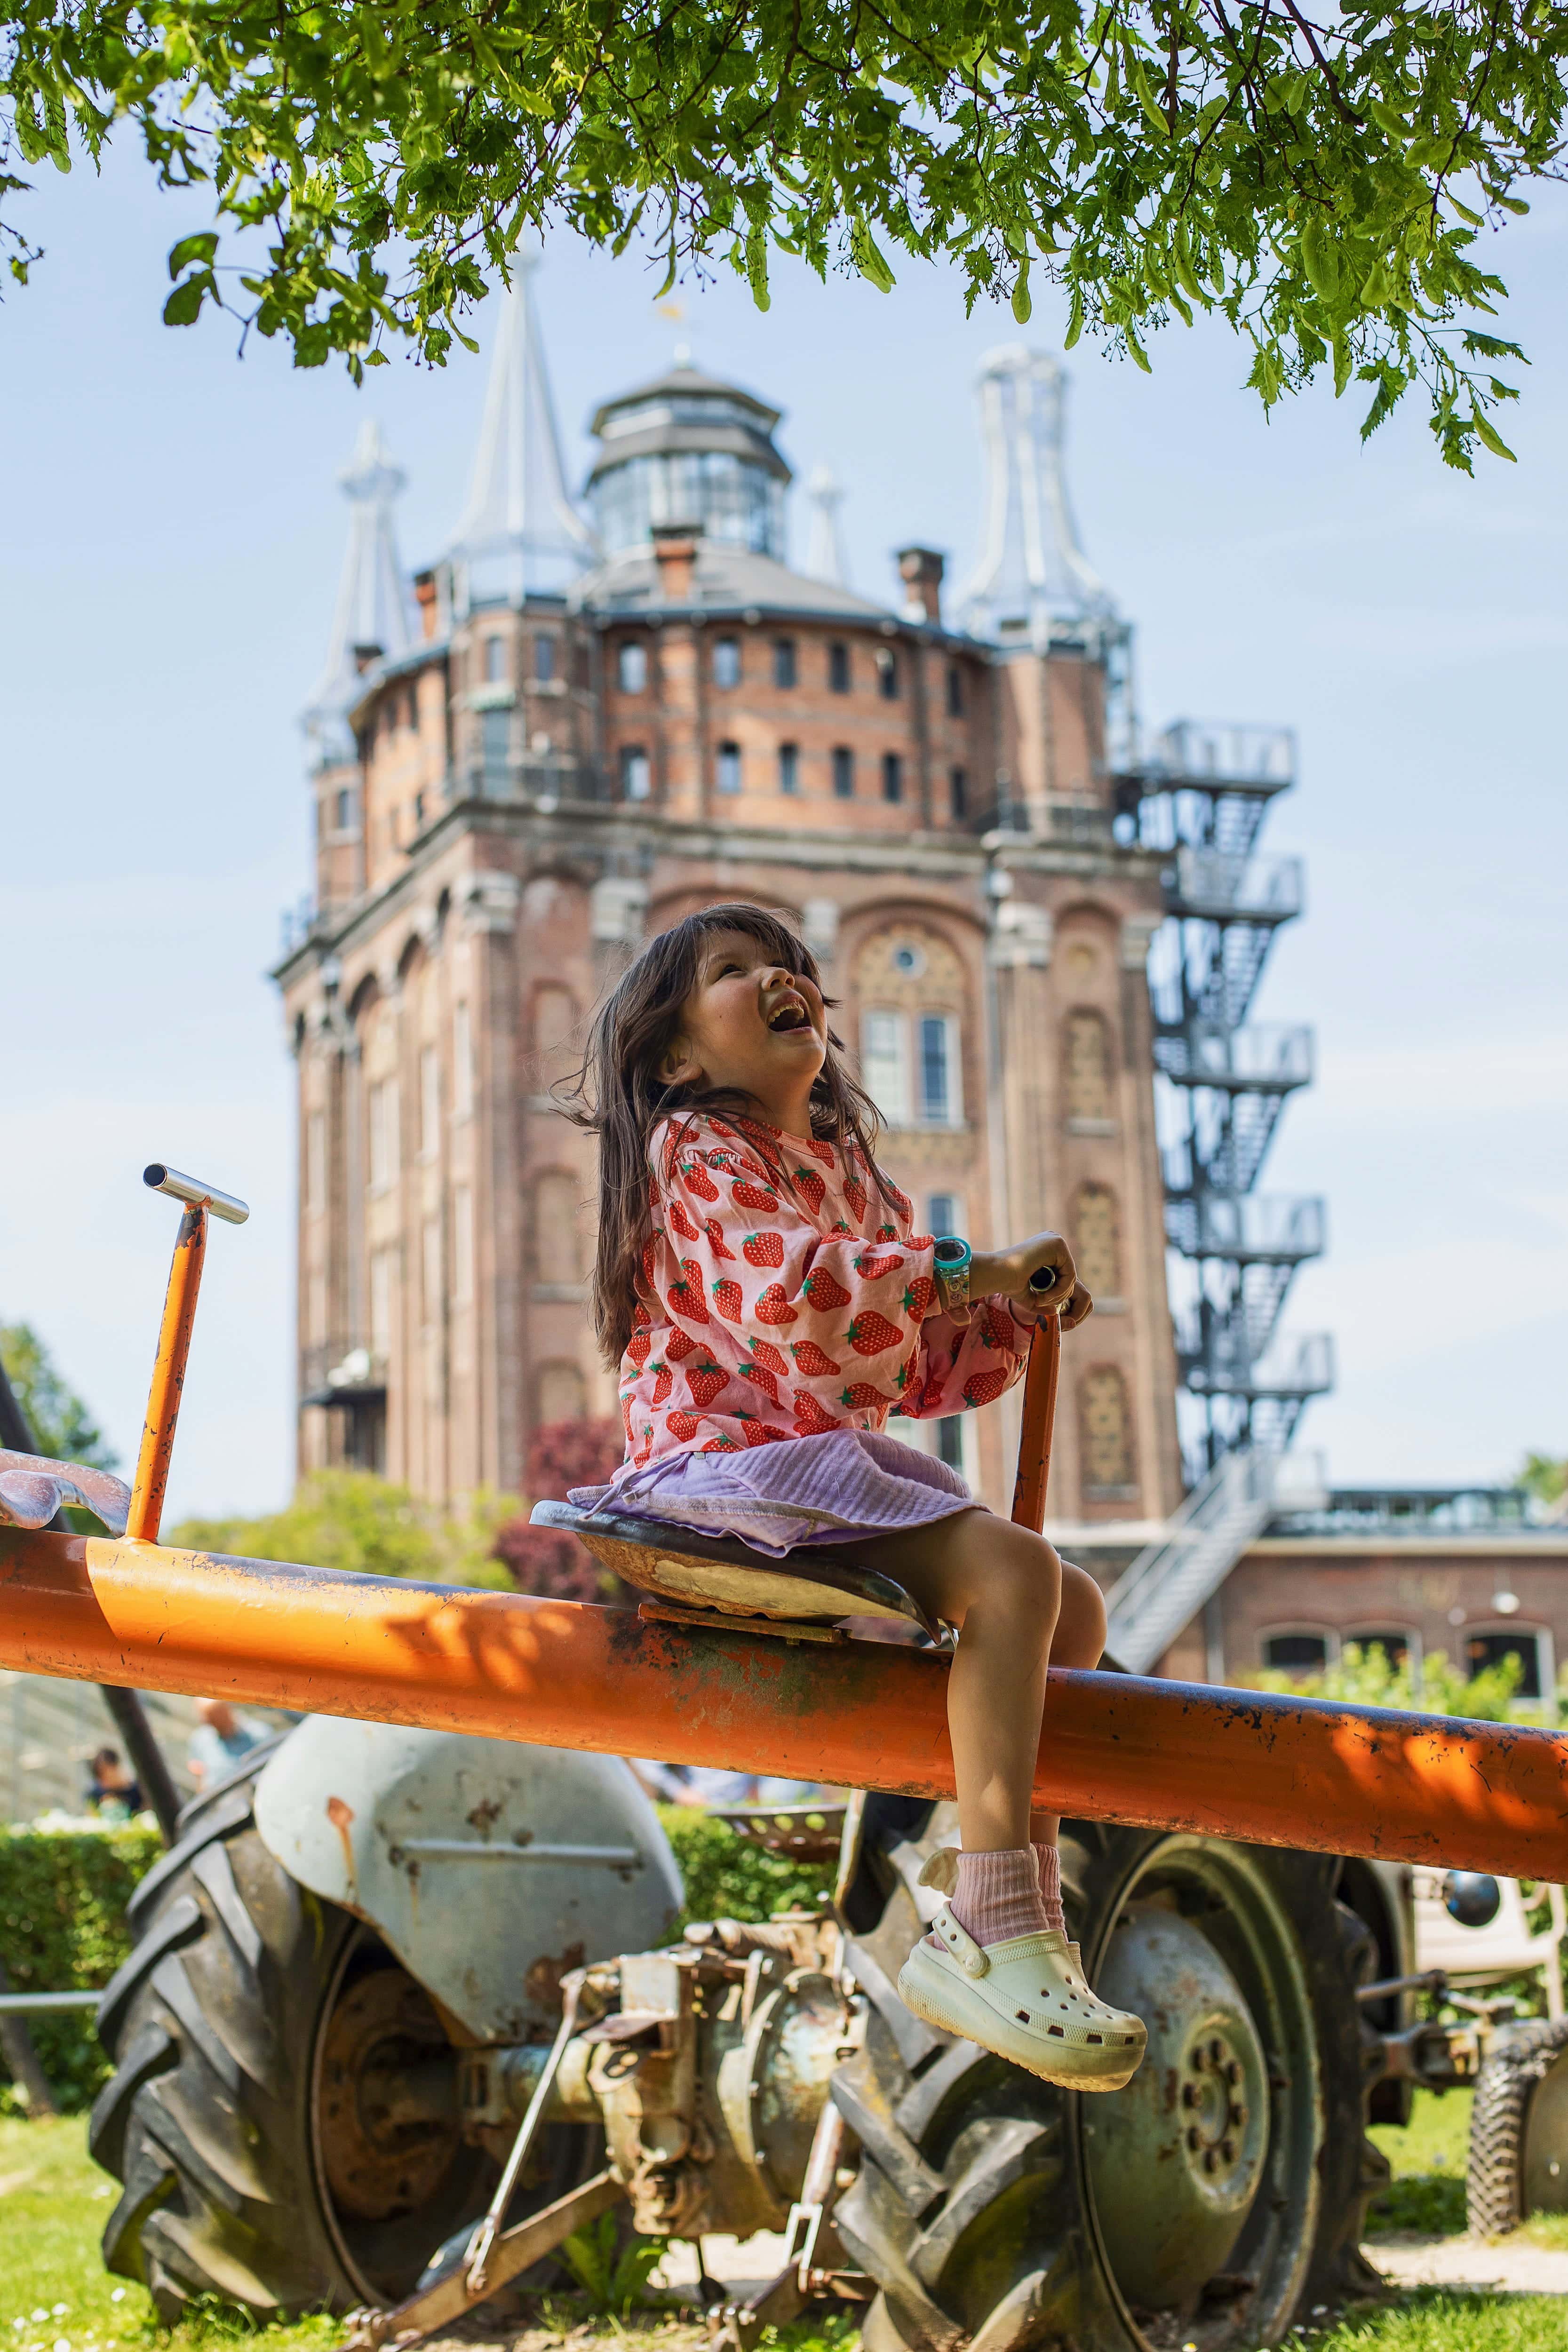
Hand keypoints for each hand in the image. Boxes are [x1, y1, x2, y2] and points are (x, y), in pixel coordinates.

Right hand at [970, 1231, 1092, 1331]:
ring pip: (1071, 1276)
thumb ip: (1042, 1302)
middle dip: (1058, 1295)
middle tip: (1042, 1303)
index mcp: (1046, 1249)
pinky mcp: (1058, 1244)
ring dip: (1058, 1295)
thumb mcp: (1028, 1294)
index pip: (1063, 1274)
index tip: (1041, 1302)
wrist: (996, 1273)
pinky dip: (1060, 1290)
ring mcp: (1056, 1241)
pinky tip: (1044, 1296)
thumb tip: (1055, 1312)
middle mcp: (1052, 1241)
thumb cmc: (1007, 1283)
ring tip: (1040, 1300)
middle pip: (1068, 1274)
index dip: (1055, 1292)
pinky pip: (1070, 1274)